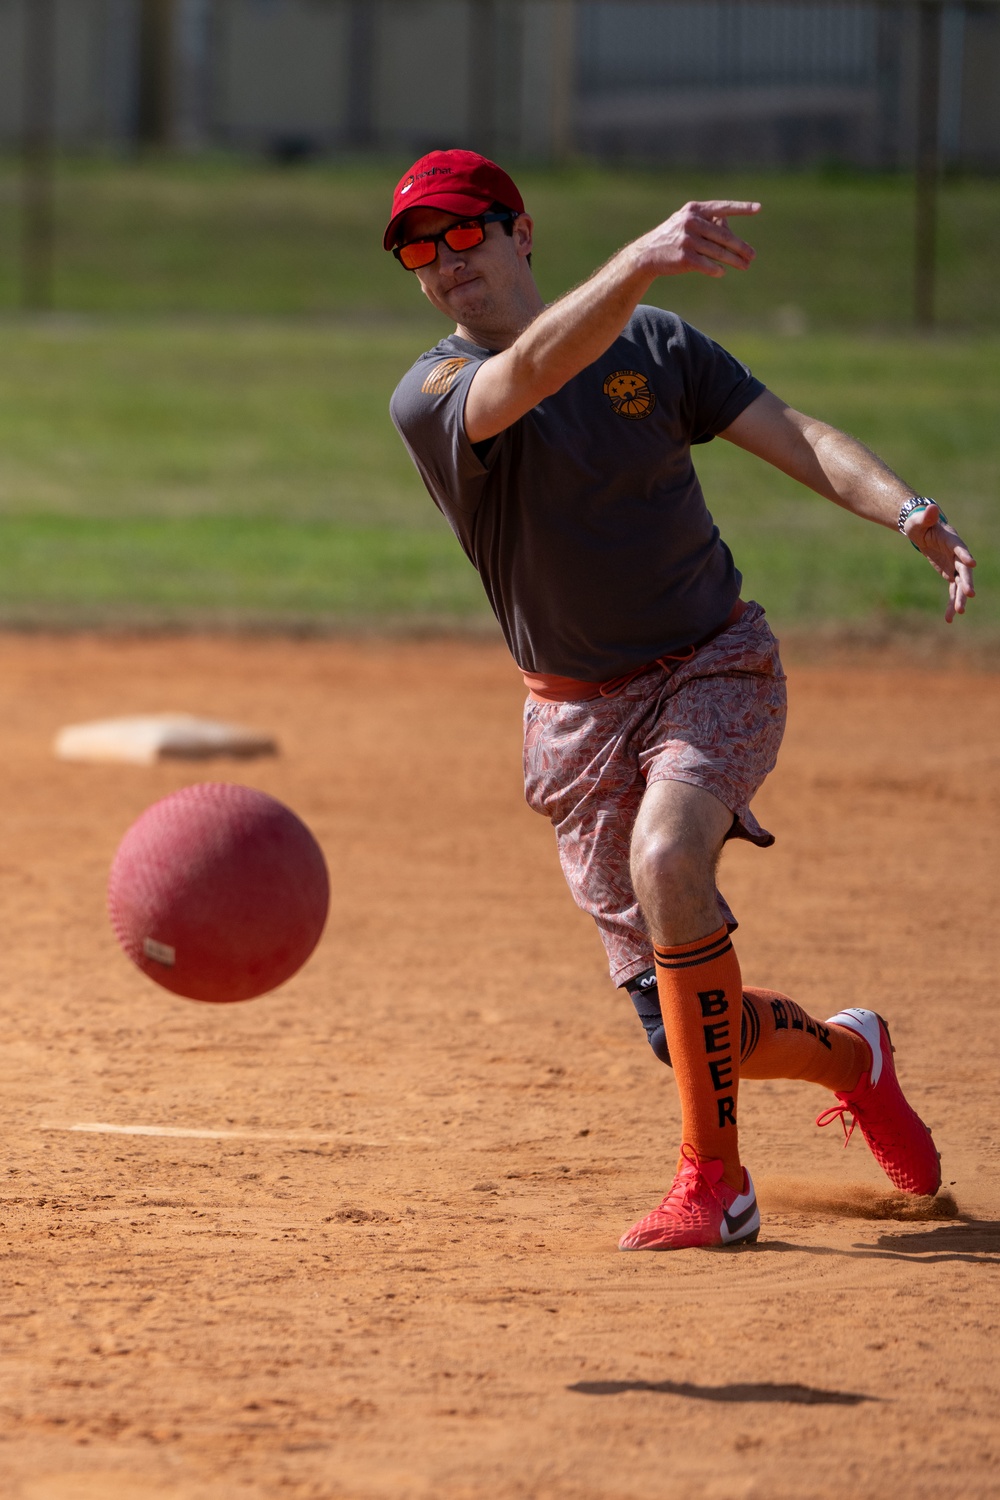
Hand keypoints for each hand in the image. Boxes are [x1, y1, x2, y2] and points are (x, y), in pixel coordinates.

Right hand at [636, 200, 759, 279]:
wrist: (647, 254)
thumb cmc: (673, 237)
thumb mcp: (688, 223)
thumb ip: (710, 224)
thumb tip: (732, 234)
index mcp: (694, 210)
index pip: (722, 208)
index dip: (741, 207)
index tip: (758, 208)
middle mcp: (691, 222)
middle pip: (724, 235)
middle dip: (740, 247)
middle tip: (753, 255)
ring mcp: (688, 240)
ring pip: (718, 252)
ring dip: (734, 260)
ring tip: (745, 265)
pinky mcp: (685, 258)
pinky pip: (707, 265)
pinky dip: (716, 269)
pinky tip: (722, 272)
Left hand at [903, 502, 976, 622]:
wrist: (921, 530)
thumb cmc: (919, 523)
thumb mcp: (919, 520)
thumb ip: (926, 516)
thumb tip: (930, 507)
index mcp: (951, 539)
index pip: (959, 547)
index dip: (964, 555)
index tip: (970, 564)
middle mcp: (956, 553)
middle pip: (964, 570)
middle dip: (966, 582)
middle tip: (969, 595)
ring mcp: (954, 565)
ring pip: (960, 583)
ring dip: (959, 598)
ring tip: (958, 613)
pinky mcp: (949, 573)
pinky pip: (952, 590)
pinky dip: (951, 602)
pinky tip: (949, 618)